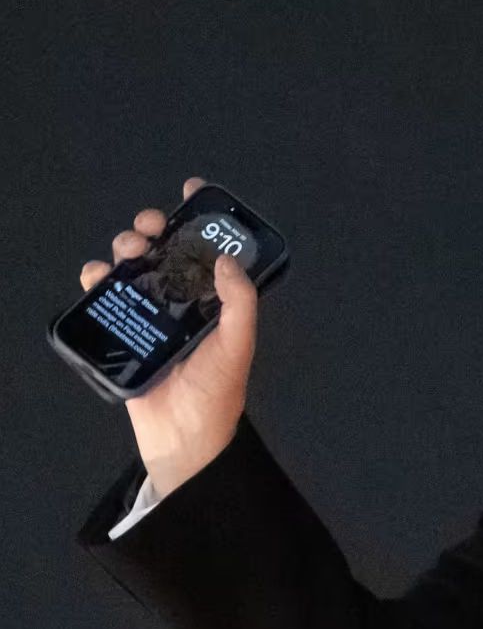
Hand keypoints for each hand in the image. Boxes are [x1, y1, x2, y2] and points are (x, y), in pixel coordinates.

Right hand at [80, 177, 257, 498]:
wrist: (181, 438)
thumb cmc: (215, 392)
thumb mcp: (238, 345)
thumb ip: (240, 303)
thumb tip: (227, 260)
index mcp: (215, 300)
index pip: (208, 249)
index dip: (200, 217)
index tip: (191, 190)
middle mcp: (183, 301)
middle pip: (164, 250)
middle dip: (154, 228)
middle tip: (150, 229)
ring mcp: (152, 315)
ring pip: (132, 266)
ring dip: (125, 249)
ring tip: (127, 253)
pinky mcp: (123, 332)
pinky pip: (105, 297)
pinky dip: (97, 279)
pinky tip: (99, 277)